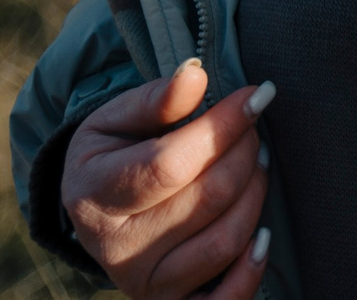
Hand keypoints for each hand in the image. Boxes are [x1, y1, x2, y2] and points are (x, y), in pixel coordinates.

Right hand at [60, 58, 275, 299]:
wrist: (97, 211)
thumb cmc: (114, 153)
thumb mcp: (116, 119)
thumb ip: (157, 99)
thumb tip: (196, 76)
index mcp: (92, 194)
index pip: (171, 163)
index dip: (224, 125)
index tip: (260, 94)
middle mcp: (114, 248)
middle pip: (207, 197)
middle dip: (244, 151)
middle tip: (254, 129)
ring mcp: (142, 282)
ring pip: (224, 239)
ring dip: (255, 193)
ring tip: (256, 163)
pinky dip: (252, 267)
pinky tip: (264, 234)